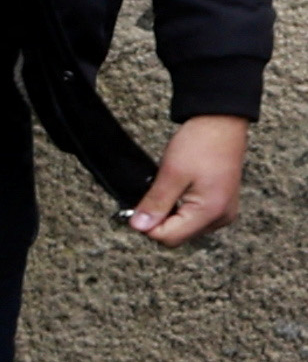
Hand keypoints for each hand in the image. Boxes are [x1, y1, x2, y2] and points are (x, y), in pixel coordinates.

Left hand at [133, 114, 247, 243]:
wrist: (222, 123)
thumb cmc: (201, 144)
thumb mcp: (171, 174)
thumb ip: (155, 204)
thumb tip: (139, 226)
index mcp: (211, 213)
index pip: (169, 238)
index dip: (148, 225)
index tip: (139, 207)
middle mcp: (221, 218)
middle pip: (177, 236)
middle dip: (159, 220)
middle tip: (154, 194)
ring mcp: (223, 212)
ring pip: (184, 228)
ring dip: (169, 214)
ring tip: (169, 189)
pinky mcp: (221, 205)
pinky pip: (194, 217)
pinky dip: (180, 208)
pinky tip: (178, 190)